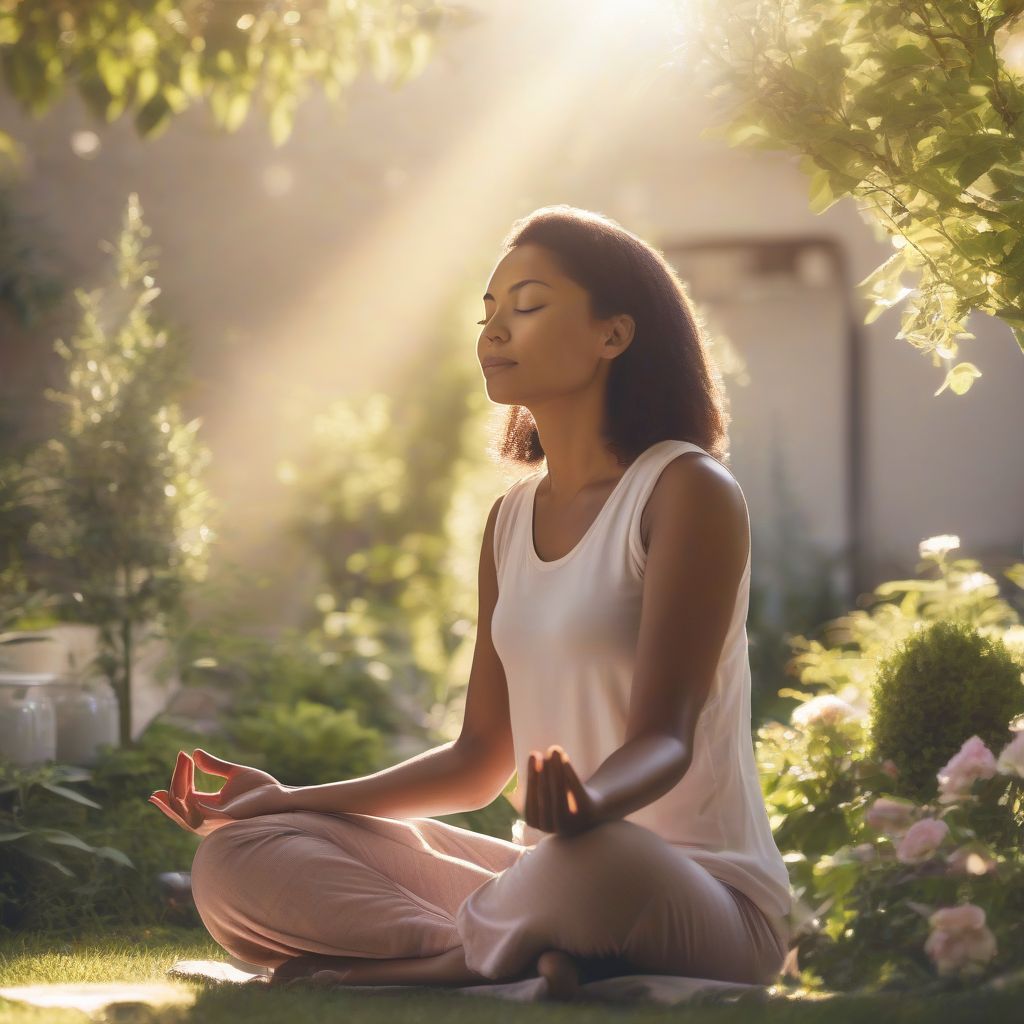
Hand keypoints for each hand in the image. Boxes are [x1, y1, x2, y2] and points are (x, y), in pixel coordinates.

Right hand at [148, 748, 289, 835]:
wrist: (280, 796)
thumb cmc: (260, 788)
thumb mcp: (234, 773)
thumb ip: (214, 766)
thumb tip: (194, 752)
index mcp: (209, 806)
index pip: (184, 796)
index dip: (179, 778)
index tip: (182, 755)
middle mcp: (208, 817)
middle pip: (179, 804)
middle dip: (176, 781)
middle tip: (182, 757)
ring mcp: (215, 820)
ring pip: (184, 812)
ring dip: (180, 790)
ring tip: (184, 766)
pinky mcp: (226, 818)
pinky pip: (201, 816)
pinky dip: (191, 806)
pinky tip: (188, 791)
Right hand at [525, 744, 601, 837]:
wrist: (591, 804)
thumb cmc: (561, 793)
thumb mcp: (545, 789)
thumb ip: (537, 776)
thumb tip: (533, 755)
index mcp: (538, 824)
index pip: (530, 805)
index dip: (530, 781)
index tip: (531, 758)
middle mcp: (554, 829)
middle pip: (545, 799)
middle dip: (541, 775)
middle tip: (538, 754)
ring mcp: (573, 824)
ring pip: (560, 797)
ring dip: (555, 771)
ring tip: (553, 751)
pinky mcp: (588, 815)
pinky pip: (577, 794)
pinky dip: (570, 774)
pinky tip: (565, 758)